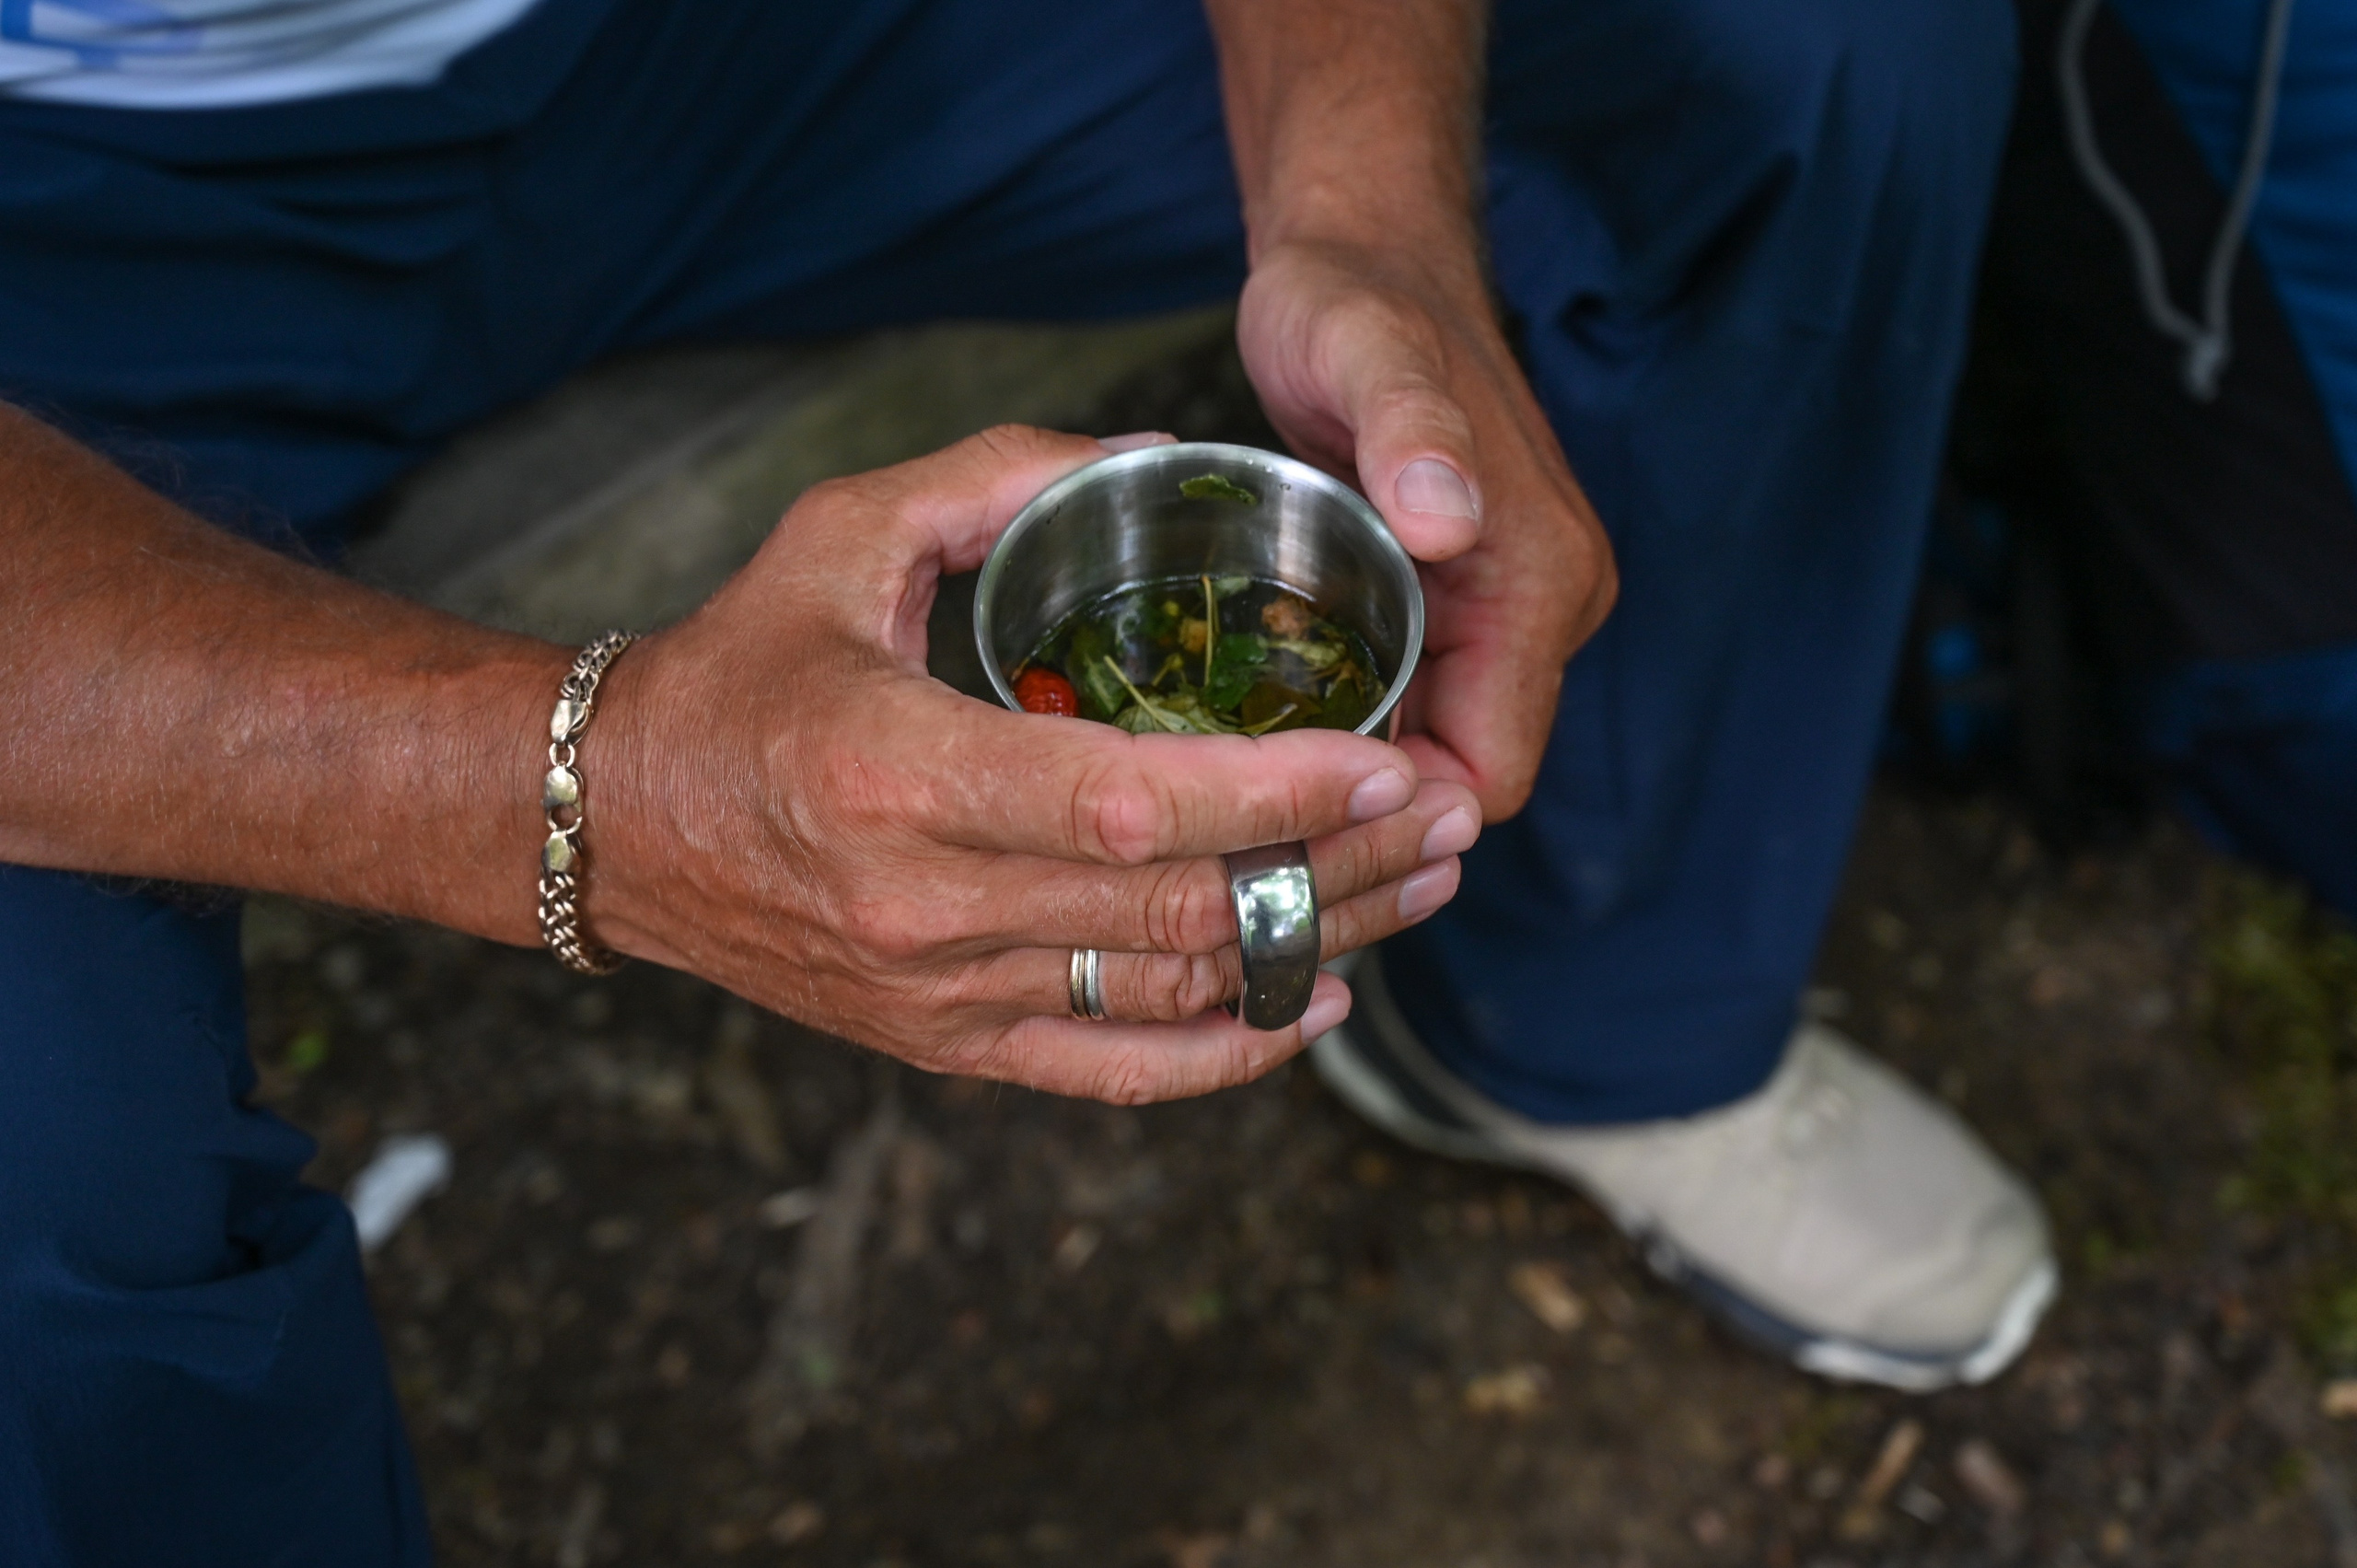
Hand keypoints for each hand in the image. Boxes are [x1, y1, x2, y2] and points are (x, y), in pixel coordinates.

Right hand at [588, 426, 1480, 1102]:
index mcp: (901, 773)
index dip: (1276, 791)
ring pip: (1171, 992)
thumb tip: (1161, 456)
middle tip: (1449, 812)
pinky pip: (1115, 1071)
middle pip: (1180, 906)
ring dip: (1316, 943)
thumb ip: (1000, 476)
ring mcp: (940, 994)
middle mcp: (926, 905)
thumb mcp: (844, 533)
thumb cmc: (738, 667)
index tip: (1389, 757)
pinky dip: (1229, 1053)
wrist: (614, 822)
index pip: (1129, 802)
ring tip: (1420, 883)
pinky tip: (1315, 1000)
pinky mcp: (946, 1045)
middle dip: (1342, 864)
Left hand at [1236, 237, 1617, 817]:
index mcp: (1542, 583)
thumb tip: (1447, 520)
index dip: (1398, 813)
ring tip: (1236, 787)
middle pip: (1465, 774)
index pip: (1492, 773)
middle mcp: (1545, 608)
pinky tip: (1261, 724)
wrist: (1367, 248)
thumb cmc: (1358, 297)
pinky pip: (1417, 697)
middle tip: (1237, 818)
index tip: (1284, 815)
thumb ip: (1410, 430)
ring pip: (1436, 745)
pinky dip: (1351, 721)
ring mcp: (1507, 605)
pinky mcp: (1463, 595)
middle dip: (1365, 808)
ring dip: (1351, 771)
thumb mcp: (1364, 349)